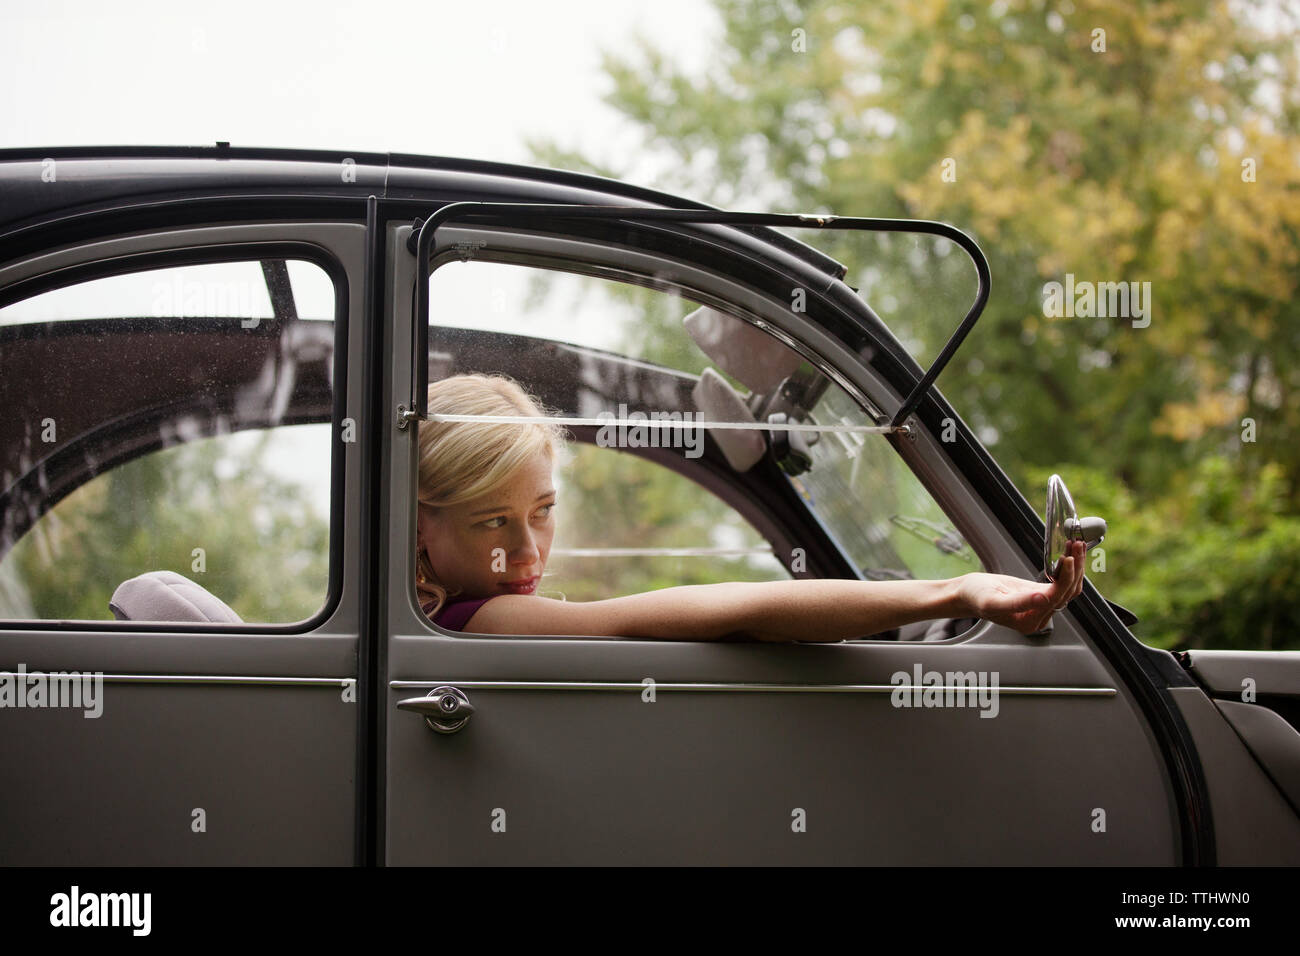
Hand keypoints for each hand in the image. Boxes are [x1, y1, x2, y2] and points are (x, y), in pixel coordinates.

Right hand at [954, 541, 1086, 634]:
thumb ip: (1018, 602)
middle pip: (1067, 592)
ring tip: (1077, 546)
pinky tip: (1069, 554)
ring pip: (1068, 587)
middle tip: (1077, 546)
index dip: (1065, 578)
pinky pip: (1060, 583)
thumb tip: (1042, 599)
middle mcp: (1039, 616)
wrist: (967, 594)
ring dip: (1075, 567)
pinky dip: (1067, 569)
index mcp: (1029, 621)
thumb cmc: (975, 597)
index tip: (1067, 559)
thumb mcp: (993, 600)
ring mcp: (1041, 606)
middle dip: (1075, 568)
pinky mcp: (1039, 594)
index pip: (1056, 598)